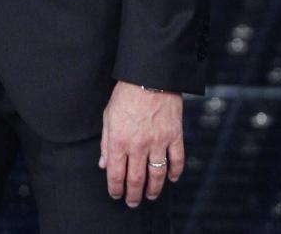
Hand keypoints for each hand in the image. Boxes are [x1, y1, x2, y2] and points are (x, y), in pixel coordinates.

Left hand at [99, 81, 184, 206]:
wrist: (149, 77)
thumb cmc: (125, 95)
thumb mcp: (108, 116)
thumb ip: (106, 142)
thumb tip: (103, 164)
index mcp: (119, 140)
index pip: (116, 173)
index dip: (115, 188)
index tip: (116, 195)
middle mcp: (138, 145)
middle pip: (136, 179)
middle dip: (133, 195)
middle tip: (132, 203)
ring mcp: (158, 142)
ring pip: (157, 175)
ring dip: (154, 189)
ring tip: (150, 196)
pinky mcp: (175, 136)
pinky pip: (177, 160)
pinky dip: (175, 173)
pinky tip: (171, 179)